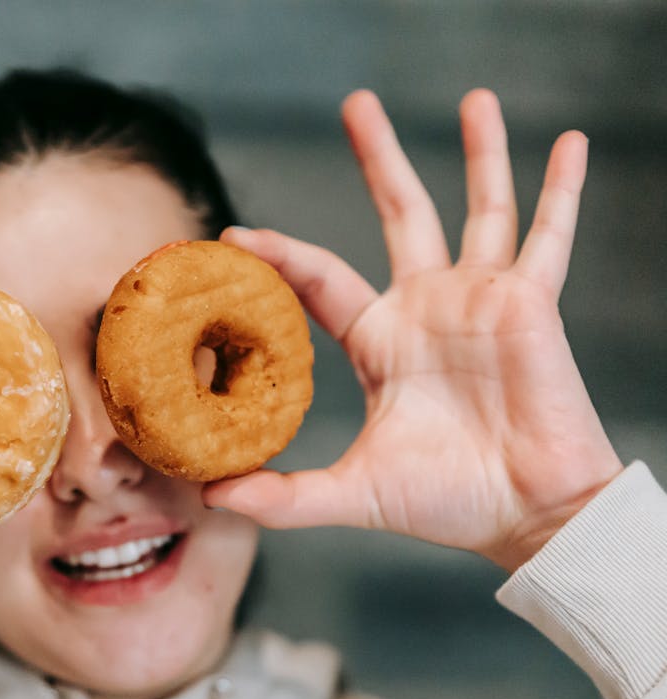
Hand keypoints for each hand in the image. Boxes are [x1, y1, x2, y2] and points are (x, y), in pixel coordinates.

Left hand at [203, 90, 621, 571]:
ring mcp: (480, 300)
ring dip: (479, 153)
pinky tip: (568, 142)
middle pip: (400, 213)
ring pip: (479, 208)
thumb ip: (287, 496)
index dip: (278, 255)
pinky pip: (549, 236)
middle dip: (379, 160)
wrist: (525, 516)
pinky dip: (561, 190)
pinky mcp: (530, 304)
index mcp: (380, 341)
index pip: (318, 278)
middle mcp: (427, 308)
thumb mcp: (355, 492)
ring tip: (476, 98)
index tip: (233, 235)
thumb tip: (213, 498)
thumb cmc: (447, 501)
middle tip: (357, 105)